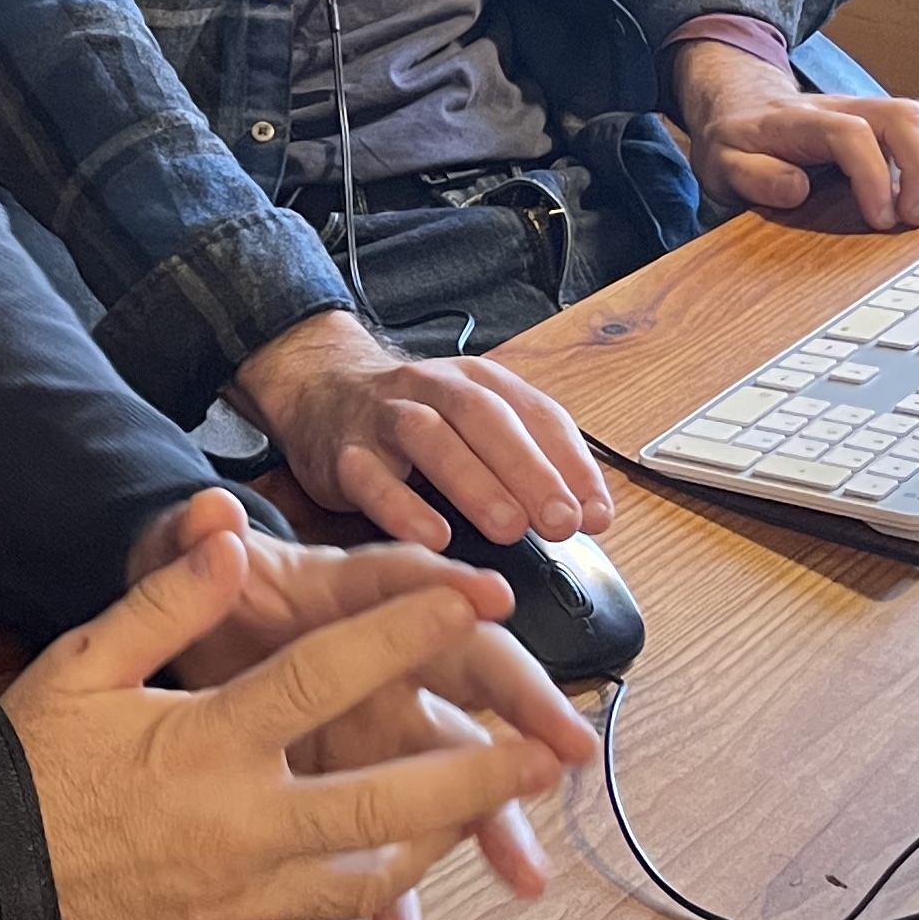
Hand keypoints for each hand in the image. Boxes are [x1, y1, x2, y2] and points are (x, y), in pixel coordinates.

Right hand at [7, 494, 594, 919]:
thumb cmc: (28, 768)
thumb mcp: (81, 665)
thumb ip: (164, 599)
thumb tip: (227, 532)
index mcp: (204, 743)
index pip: (327, 677)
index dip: (406, 631)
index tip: (474, 594)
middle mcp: (242, 823)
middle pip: (388, 800)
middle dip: (478, 773)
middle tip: (550, 750)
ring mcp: (246, 890)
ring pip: (376, 868)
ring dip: (445, 834)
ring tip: (497, 802)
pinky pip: (334, 909)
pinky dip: (385, 879)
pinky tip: (411, 854)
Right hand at [232, 310, 610, 545]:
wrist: (321, 388)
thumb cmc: (415, 419)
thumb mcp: (478, 427)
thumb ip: (533, 466)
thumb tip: (591, 514)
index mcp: (479, 383)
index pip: (537, 414)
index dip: (572, 465)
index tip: (597, 515)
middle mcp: (434, 389)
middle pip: (486, 418)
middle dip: (530, 470)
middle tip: (561, 522)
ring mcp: (384, 416)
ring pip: (429, 437)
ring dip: (473, 482)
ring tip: (509, 529)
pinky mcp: (343, 452)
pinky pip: (369, 475)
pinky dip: (401, 506)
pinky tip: (433, 536)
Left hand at [668, 42, 918, 230]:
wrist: (737, 104)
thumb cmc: (734, 143)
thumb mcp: (720, 165)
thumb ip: (752, 177)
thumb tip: (795, 189)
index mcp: (796, 122)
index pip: (848, 134)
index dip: (874, 175)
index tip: (882, 220)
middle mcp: (840, 107)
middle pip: (901, 117)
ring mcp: (868, 107)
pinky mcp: (886, 116)